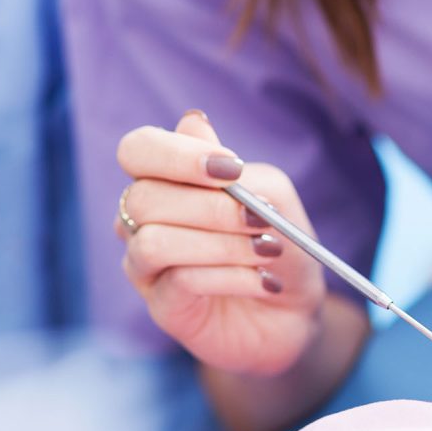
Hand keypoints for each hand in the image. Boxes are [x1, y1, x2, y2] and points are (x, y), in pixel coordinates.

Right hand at [116, 111, 325, 375]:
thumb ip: (230, 167)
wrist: (294, 308)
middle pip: (143, 198)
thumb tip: (192, 122)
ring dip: (221, 244)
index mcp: (166, 179)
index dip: (175, 154)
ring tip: (268, 250)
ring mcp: (146, 265)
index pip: (137, 150)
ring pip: (154, 243)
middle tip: (261, 217)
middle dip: (212, 207)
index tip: (231, 169)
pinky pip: (179, 282)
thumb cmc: (277, 240)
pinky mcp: (162, 306)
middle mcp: (143, 219)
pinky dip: (231, 277)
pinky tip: (265, 281)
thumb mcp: (270, 194)